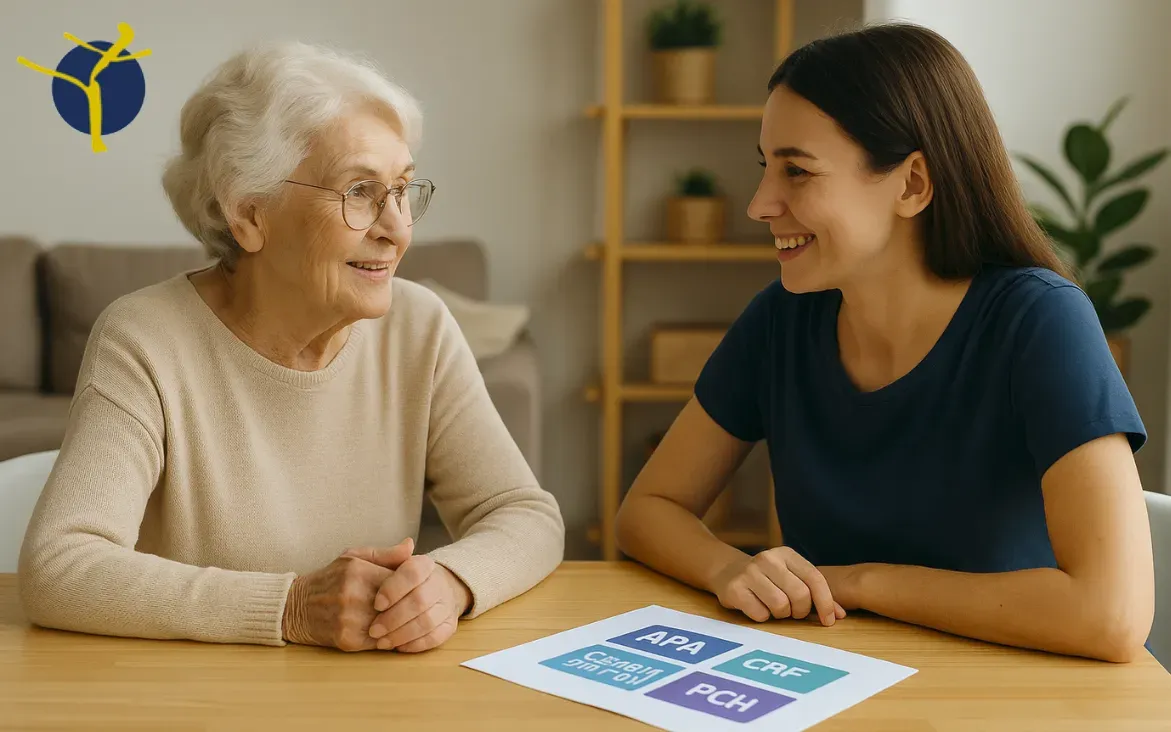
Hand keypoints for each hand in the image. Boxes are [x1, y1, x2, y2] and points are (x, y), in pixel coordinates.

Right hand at [281, 538, 413, 650]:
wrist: (296, 607)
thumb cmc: (330, 579)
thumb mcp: (354, 557)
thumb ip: (385, 554)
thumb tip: (411, 545)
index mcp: (357, 571)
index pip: (401, 579)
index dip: (412, 585)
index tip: (415, 588)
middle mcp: (353, 595)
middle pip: (398, 604)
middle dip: (408, 606)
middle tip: (415, 606)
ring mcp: (349, 619)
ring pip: (391, 624)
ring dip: (400, 624)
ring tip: (405, 619)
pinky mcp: (347, 640)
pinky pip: (380, 641)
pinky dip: (388, 637)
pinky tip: (389, 631)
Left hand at [361, 553, 471, 652]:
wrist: (428, 589)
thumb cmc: (394, 578)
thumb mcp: (383, 562)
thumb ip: (386, 554)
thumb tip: (407, 545)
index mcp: (424, 564)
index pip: (413, 572)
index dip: (394, 589)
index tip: (376, 603)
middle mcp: (439, 583)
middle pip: (420, 600)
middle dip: (394, 618)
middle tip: (374, 630)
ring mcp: (446, 605)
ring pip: (428, 622)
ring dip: (402, 634)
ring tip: (382, 641)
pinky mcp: (449, 625)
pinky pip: (436, 637)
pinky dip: (416, 644)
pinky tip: (398, 646)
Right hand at [711, 546, 846, 626]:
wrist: (727, 571)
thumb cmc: (767, 579)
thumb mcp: (791, 577)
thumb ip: (816, 594)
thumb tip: (840, 615)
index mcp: (786, 554)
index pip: (814, 578)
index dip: (826, 602)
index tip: (829, 620)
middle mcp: (768, 559)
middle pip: (800, 595)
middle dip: (800, 611)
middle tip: (793, 612)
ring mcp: (749, 573)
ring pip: (780, 606)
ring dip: (781, 615)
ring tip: (774, 608)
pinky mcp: (735, 589)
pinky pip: (760, 614)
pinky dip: (763, 617)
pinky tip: (757, 607)